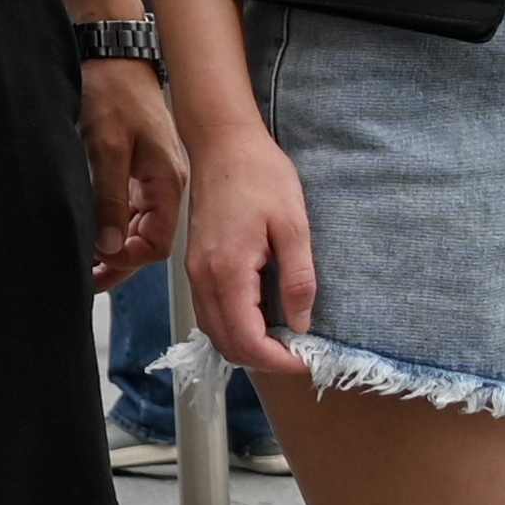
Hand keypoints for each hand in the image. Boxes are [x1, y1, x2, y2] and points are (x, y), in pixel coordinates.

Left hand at [78, 61, 186, 285]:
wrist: (111, 55)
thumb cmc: (114, 93)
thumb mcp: (108, 148)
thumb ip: (110, 200)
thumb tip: (111, 248)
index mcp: (167, 182)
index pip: (157, 243)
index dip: (129, 261)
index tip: (99, 266)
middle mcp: (164, 184)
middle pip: (148, 238)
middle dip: (119, 261)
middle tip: (87, 278)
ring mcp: (151, 176)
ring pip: (136, 224)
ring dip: (113, 244)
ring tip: (85, 261)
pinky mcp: (136, 166)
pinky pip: (128, 206)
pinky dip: (111, 222)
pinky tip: (90, 229)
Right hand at [184, 129, 319, 379]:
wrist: (223, 143)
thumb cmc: (261, 175)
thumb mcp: (293, 225)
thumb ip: (298, 279)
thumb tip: (302, 325)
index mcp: (227, 271)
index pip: (247, 341)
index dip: (279, 361)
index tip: (309, 360)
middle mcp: (203, 279)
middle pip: (226, 345)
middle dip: (264, 361)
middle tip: (300, 355)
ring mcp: (195, 272)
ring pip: (214, 332)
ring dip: (247, 346)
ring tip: (284, 341)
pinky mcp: (196, 264)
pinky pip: (209, 312)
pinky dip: (234, 327)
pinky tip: (262, 318)